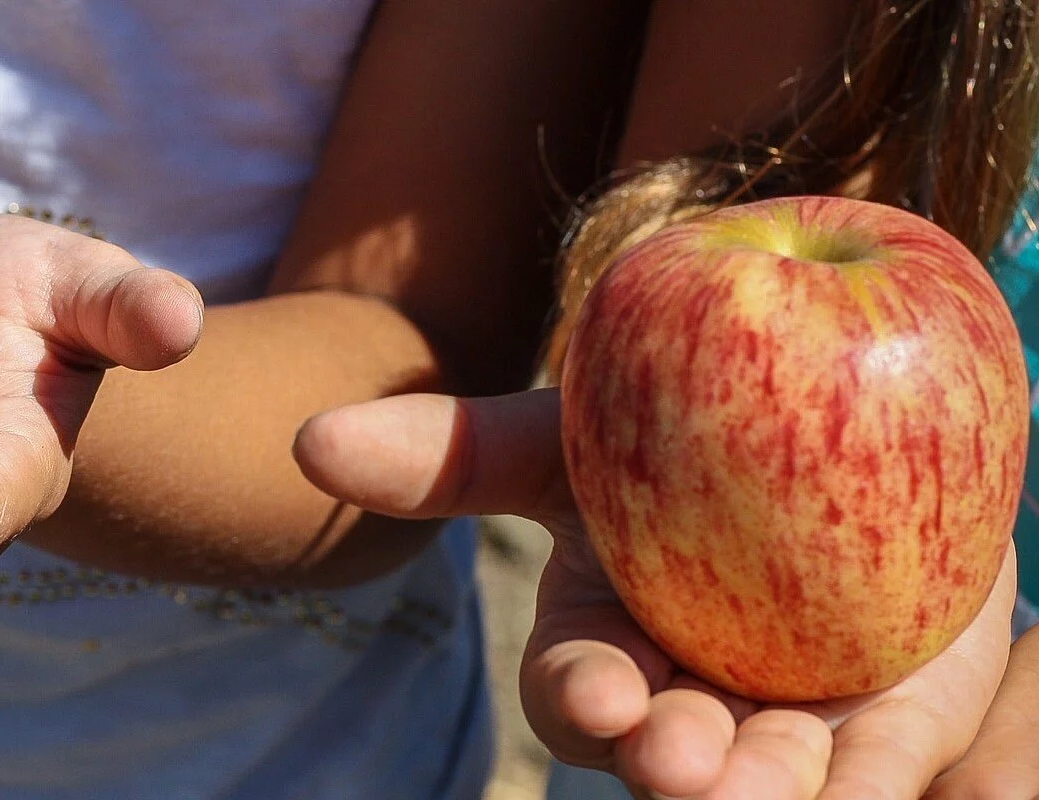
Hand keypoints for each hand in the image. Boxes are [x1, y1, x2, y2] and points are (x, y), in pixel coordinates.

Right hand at [295, 388, 1017, 798]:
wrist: (831, 418)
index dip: (583, 698)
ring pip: (772, 784)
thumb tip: (308, 440)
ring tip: (767, 791)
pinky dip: (874, 785)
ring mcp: (788, 727)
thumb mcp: (565, 436)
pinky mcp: (892, 729)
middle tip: (681, 759)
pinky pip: (888, 775)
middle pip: (669, 756)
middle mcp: (687, 703)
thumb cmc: (671, 431)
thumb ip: (450, 452)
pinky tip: (865, 782)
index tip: (601, 691)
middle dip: (670, 766)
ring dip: (763, 797)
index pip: (577, 693)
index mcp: (602, 649)